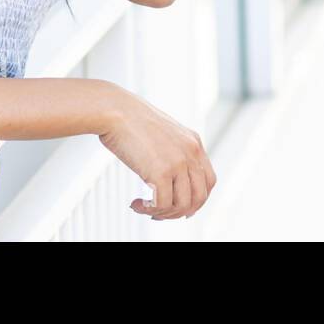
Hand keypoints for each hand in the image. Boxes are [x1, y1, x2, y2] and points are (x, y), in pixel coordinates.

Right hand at [98, 86, 216, 219]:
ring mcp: (178, 162)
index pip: (208, 181)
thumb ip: (172, 152)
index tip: (178, 207)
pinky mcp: (161, 171)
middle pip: (200, 197)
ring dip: (164, 213)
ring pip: (183, 205)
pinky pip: (162, 204)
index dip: (196, 199)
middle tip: (159, 213)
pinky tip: (135, 204)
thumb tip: (166, 180)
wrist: (114, 110)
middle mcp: (191, 152)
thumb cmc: (130, 121)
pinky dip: (149, 210)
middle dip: (180, 212)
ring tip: (145, 208)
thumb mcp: (162, 134)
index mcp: (194, 142)